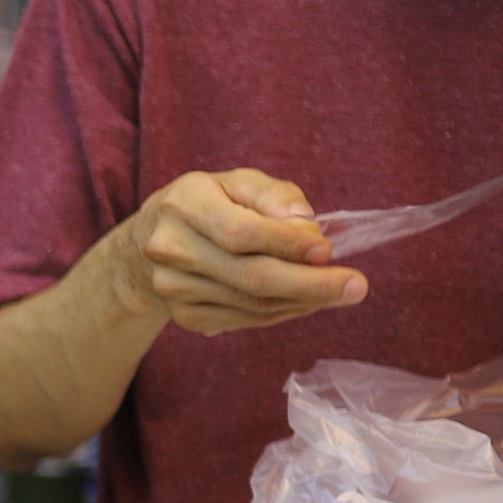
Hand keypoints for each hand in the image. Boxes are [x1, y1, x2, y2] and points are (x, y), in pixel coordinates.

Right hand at [106, 170, 367, 336]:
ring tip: (337, 290)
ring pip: (253, 304)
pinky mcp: (186, 317)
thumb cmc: (207, 204)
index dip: (287, 244)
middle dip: (310, 285)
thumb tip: (307, 226)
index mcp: (184, 205)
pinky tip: (304, 299)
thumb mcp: (236, 182)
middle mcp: (171, 249)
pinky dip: (284, 311)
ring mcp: (174, 289)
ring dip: (303, 300)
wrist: (146, 245)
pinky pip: (247, 320)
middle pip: (250, 277)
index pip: (240, 232)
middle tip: (355, 287)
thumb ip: (273, 195)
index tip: (327, 251)